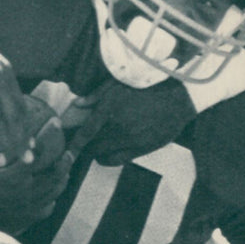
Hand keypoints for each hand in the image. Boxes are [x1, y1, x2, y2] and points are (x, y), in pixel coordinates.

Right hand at [0, 124, 71, 237]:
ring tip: (65, 167)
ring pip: (55, 191)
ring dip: (62, 177)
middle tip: (68, 150)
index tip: (55, 122)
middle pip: (56, 173)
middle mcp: (26, 192)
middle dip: (65, 159)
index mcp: (14, 176)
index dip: (50, 134)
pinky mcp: (26, 220)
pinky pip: (47, 208)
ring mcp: (28, 208)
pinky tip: (51, 192)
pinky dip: (52, 198)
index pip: (40, 151)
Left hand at [65, 77, 197, 165]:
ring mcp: (130, 140)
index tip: (66, 150)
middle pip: (92, 145)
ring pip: (103, 153)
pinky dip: (107, 158)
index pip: (85, 133)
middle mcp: (118, 127)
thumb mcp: (119, 83)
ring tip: (94, 146)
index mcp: (110, 109)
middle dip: (84, 146)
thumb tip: (77, 105)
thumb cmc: (147, 86)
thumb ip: (96, 95)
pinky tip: (105, 154)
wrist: (178, 98)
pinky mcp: (142, 149)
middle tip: (81, 143)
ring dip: (95, 151)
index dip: (73, 144)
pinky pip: (117, 160)